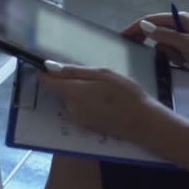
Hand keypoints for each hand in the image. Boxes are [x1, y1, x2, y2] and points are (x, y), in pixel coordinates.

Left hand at [38, 60, 188, 181]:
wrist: (142, 122)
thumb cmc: (125, 93)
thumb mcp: (102, 74)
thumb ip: (74, 71)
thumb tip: (49, 66)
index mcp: (72, 92)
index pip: (46, 81)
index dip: (46, 71)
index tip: (54, 63)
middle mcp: (69, 107)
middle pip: (60, 89)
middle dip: (71, 80)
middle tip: (95, 75)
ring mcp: (77, 118)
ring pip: (70, 97)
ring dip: (80, 90)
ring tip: (103, 87)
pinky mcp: (85, 125)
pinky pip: (79, 107)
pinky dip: (87, 101)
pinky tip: (105, 99)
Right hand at [122, 12, 188, 77]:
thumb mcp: (187, 45)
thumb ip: (165, 36)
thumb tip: (144, 26)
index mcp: (179, 19)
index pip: (150, 20)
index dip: (135, 27)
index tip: (121, 37)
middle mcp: (180, 24)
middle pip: (155, 31)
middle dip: (153, 43)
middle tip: (145, 53)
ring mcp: (184, 36)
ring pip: (163, 44)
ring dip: (168, 53)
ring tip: (182, 61)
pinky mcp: (187, 47)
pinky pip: (172, 51)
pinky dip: (174, 57)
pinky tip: (185, 63)